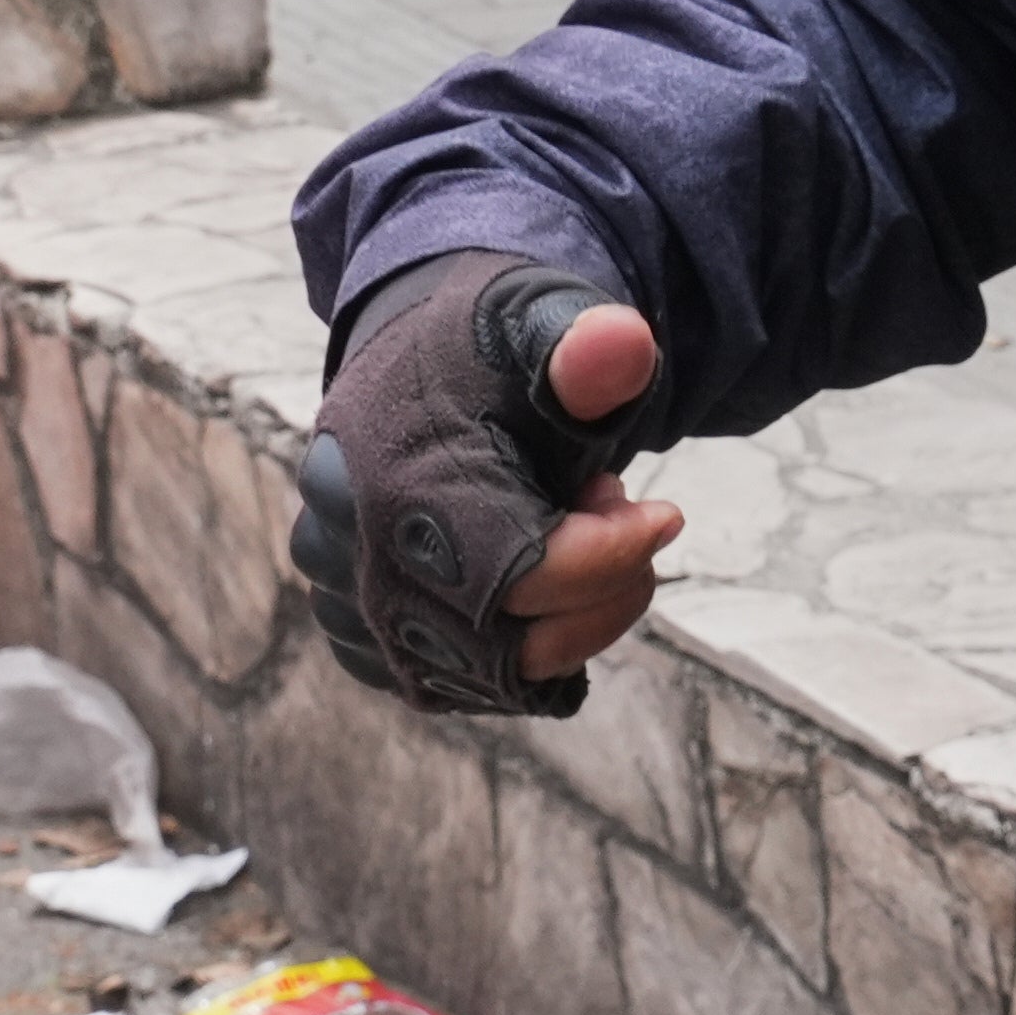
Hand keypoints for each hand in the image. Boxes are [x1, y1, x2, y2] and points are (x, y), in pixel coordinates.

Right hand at [290, 255, 686, 715]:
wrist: (415, 363)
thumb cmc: (485, 351)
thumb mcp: (542, 328)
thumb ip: (588, 347)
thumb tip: (621, 346)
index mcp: (391, 481)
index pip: (521, 575)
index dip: (614, 557)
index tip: (663, 516)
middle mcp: (353, 559)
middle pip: (509, 643)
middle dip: (597, 587)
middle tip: (611, 510)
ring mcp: (352, 609)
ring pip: (492, 677)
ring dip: (566, 615)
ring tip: (569, 526)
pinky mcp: (367, 647)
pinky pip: (470, 686)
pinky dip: (530, 640)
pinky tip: (536, 567)